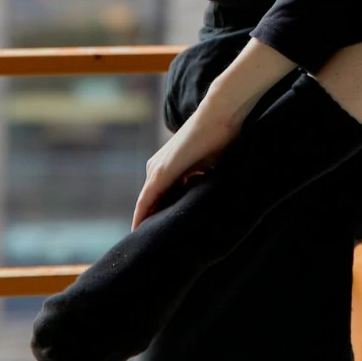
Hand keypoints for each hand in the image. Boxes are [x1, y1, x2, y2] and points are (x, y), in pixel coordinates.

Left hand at [131, 36, 294, 226]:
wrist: (221, 114)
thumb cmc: (222, 137)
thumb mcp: (212, 166)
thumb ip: (205, 180)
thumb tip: (215, 198)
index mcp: (172, 165)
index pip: (161, 196)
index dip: (160, 214)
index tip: (160, 233)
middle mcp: (158, 166)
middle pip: (152, 201)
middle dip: (151, 221)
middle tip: (151, 246)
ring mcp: (158, 168)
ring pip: (147, 202)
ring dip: (145, 221)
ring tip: (145, 242)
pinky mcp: (161, 171)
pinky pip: (147, 199)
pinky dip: (142, 214)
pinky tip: (139, 229)